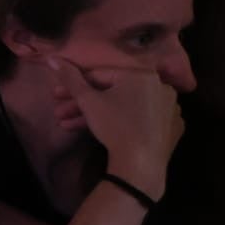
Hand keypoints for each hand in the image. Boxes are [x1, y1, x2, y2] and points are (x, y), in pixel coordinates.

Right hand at [46, 58, 182, 196]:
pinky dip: (126, 123)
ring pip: (126, 107)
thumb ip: (69, 77)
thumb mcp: (88, 101)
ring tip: (70, 126)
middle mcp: (160, 86)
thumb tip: (51, 58)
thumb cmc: (115, 126)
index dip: (74, 86)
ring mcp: (170, 108)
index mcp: (141, 74)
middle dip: (83, 104)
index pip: (100, 76)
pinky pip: (144, 119)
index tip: (57, 95)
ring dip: (98, 115)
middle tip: (60, 114)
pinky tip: (106, 132)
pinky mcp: (173, 128)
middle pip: (113, 92)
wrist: (141, 165)